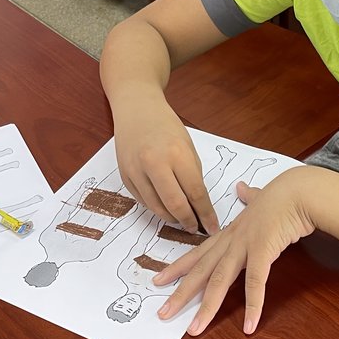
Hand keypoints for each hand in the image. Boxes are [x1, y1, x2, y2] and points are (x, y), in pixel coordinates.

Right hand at [113, 95, 219, 233]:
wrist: (136, 110)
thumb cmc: (166, 126)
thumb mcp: (187, 147)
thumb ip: (192, 175)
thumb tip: (198, 205)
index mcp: (177, 154)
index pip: (195, 192)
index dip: (206, 213)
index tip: (212, 226)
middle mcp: (154, 163)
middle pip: (175, 205)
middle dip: (188, 221)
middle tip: (195, 228)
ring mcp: (136, 171)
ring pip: (156, 208)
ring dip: (171, 218)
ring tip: (181, 219)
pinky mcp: (125, 176)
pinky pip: (143, 201)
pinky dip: (156, 208)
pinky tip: (165, 207)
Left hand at [153, 168, 315, 335]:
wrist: (300, 190)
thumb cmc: (284, 195)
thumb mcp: (260, 198)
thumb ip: (249, 197)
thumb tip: (243, 188)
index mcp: (230, 232)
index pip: (198, 253)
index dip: (178, 267)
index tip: (158, 280)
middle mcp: (232, 240)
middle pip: (201, 271)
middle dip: (180, 293)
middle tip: (163, 314)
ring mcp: (245, 245)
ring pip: (220, 280)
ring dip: (206, 307)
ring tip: (194, 330)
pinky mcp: (264, 250)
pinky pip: (256, 282)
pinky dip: (253, 304)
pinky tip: (249, 325)